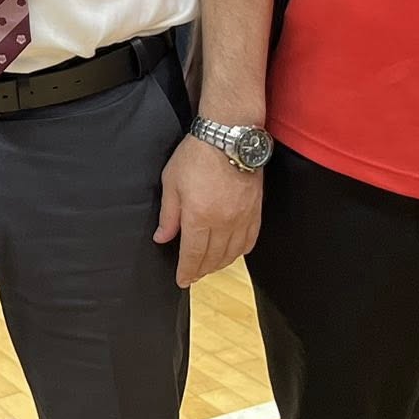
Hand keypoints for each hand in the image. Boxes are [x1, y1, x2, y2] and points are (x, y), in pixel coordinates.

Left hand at [153, 133, 262, 287]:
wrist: (229, 137)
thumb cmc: (196, 156)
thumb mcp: (171, 183)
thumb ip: (168, 215)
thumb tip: (162, 237)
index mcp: (199, 217)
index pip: (192, 255)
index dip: (186, 271)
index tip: (181, 280)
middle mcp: (223, 223)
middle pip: (213, 257)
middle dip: (201, 270)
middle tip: (193, 276)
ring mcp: (242, 218)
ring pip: (232, 253)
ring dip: (220, 264)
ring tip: (209, 267)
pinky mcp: (255, 211)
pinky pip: (250, 240)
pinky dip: (240, 251)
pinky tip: (232, 253)